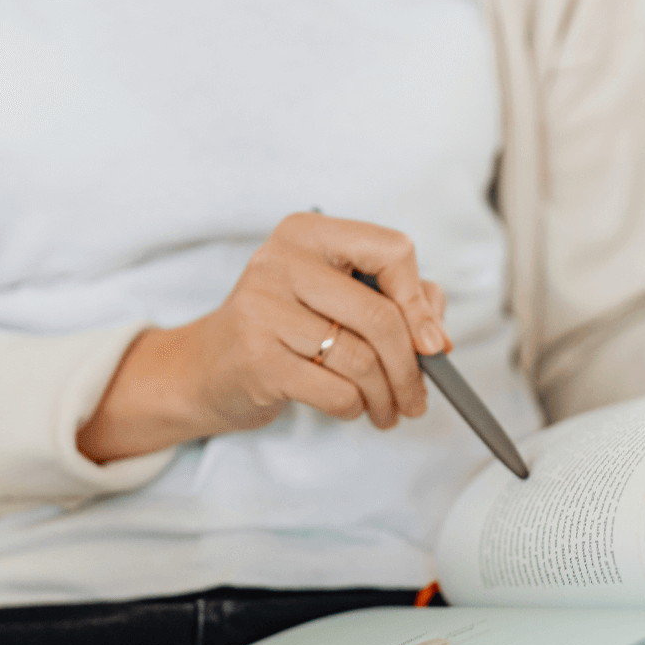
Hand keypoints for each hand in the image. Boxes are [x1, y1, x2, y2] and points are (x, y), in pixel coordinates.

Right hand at [78, 213, 450, 462]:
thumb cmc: (286, 329)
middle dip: (410, 368)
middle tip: (417, 397)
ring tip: (387, 410)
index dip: (420, 301)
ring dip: (385, 396)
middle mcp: (282, 261)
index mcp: (309, 233)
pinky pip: (335, 391)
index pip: (392, 251)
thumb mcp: (335, 297)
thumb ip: (395, 300)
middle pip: (381, 316)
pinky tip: (351, 408)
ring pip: (361, 361)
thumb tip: (436, 338)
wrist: (208, 368)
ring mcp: (263, 309)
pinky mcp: (257, 359)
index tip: (432, 343)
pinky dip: (354, 407)